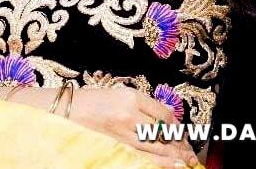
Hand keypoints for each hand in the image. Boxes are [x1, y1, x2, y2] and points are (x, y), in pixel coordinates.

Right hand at [65, 86, 199, 167]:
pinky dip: (158, 161)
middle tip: (190, 152)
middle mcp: (129, 114)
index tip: (183, 132)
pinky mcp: (115, 145)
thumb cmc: (90, 100)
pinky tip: (170, 164)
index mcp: (131, 97)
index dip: (177, 125)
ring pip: (156, 146)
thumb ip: (140, 106)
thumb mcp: (118, 94)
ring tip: (186, 161)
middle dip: (180, 143)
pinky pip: (142, 155)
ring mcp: (122, 132)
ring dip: (173, 154)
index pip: (164, 113)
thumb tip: (163, 121)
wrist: (64, 110)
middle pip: (163, 131)